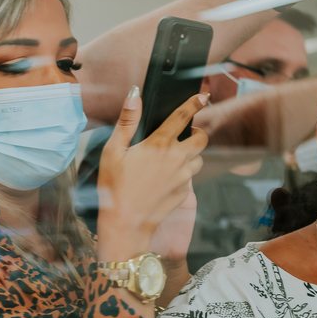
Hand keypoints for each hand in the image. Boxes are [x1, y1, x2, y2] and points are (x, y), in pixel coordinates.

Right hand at [97, 89, 207, 260]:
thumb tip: (134, 95)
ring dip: (192, 154)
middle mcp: (177, 158)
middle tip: (185, 134)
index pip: (183, 117)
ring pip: (199, 159)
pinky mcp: (184, 193)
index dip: (195, 103)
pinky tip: (166, 179)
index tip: (203, 96)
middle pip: (202, 138)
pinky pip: (191, 178)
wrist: (125, 223)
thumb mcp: (113, 151)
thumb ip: (126, 121)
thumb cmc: (114, 186)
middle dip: (197, 132)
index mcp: (160, 144)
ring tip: (173, 158)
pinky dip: (184, 174)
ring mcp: (183, 177)